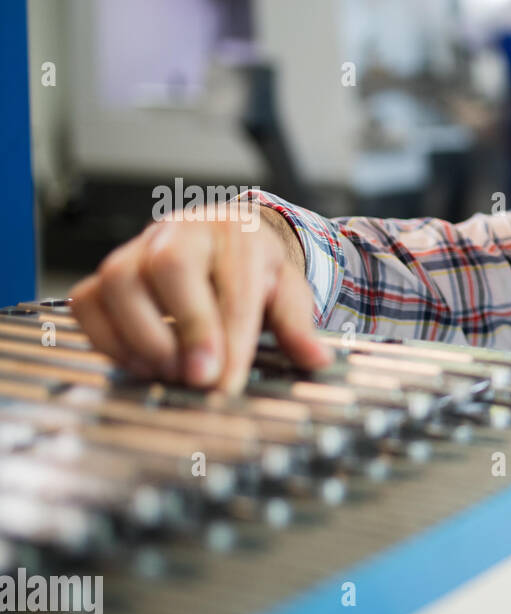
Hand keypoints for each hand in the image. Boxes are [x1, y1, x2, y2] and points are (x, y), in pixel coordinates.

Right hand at [69, 203, 332, 393]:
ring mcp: (136, 250)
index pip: (231, 283)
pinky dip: (108, 340)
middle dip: (186, 327)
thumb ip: (298, 326)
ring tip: (171, 374)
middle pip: (170, 266)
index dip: (228, 336)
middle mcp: (181, 232)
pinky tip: (141, 366)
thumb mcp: (287, 292)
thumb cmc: (256, 271)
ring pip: (119, 281)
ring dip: (142, 338)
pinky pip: (89, 302)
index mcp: (235, 234)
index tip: (227, 381)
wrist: (225, 240)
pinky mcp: (106, 274)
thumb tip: (317, 360)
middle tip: (198, 377)